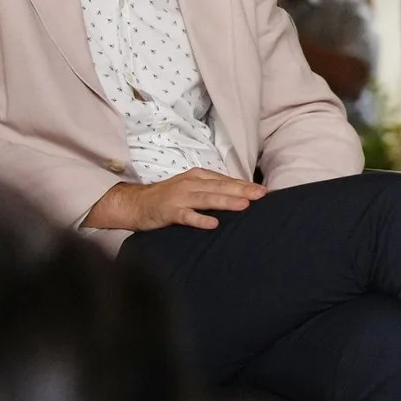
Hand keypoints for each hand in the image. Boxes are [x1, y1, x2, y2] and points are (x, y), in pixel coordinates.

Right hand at [84, 168, 266, 231]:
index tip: (265, 191)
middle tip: (262, 195)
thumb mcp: (190, 188)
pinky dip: (199, 219)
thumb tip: (240, 195)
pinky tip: (212, 224)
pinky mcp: (168, 212)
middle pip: (220, 187)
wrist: (134, 203)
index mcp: (197, 177)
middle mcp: (190, 184)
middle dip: (242, 191)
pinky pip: (186, 216)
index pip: (225, 180)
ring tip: (244, 205)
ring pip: (206, 199)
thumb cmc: (167, 197)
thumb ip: (211, 190)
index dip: (245, 185)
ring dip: (226, 201)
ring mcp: (179, 197)